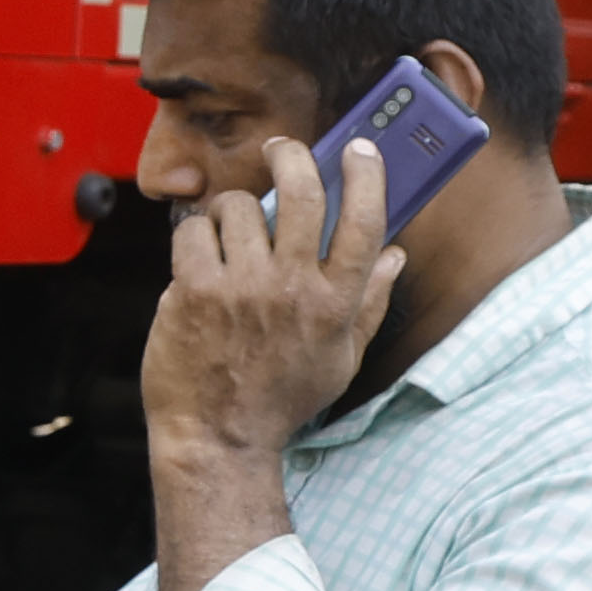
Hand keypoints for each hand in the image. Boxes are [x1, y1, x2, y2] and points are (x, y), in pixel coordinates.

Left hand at [144, 131, 400, 466]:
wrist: (217, 440)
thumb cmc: (280, 400)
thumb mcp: (340, 359)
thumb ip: (369, 303)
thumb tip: (398, 255)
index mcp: (336, 305)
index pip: (366, 223)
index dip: (366, 176)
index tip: (360, 150)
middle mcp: (293, 290)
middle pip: (302, 193)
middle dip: (292, 157)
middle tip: (281, 151)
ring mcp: (241, 289)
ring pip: (239, 208)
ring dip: (233, 212)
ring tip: (229, 236)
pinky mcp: (194, 291)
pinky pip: (194, 231)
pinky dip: (195, 237)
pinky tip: (198, 261)